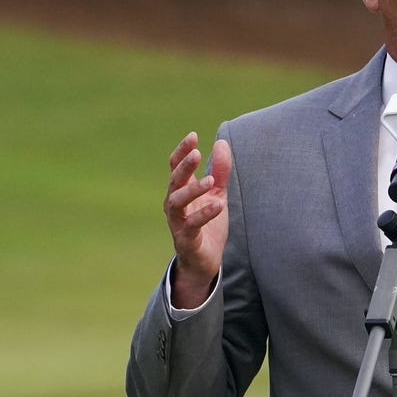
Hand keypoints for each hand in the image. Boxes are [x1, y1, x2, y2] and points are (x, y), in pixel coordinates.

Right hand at [163, 132, 231, 308]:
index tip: (193, 135)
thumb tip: (222, 143)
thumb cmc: (207, 224)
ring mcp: (178, 222)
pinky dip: (204, 214)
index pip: (176, 166)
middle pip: (174, 181)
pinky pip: (192, 225)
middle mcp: (175, 204)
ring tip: (210, 181)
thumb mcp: (217, 194)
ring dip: (193, 190)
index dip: (182, 151)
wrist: (204, 260)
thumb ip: (219, 171)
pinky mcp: (186, 239)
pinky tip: (218, 205)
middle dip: (183, 167)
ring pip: (177, 202)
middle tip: (196, 154)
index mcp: (181, 191)